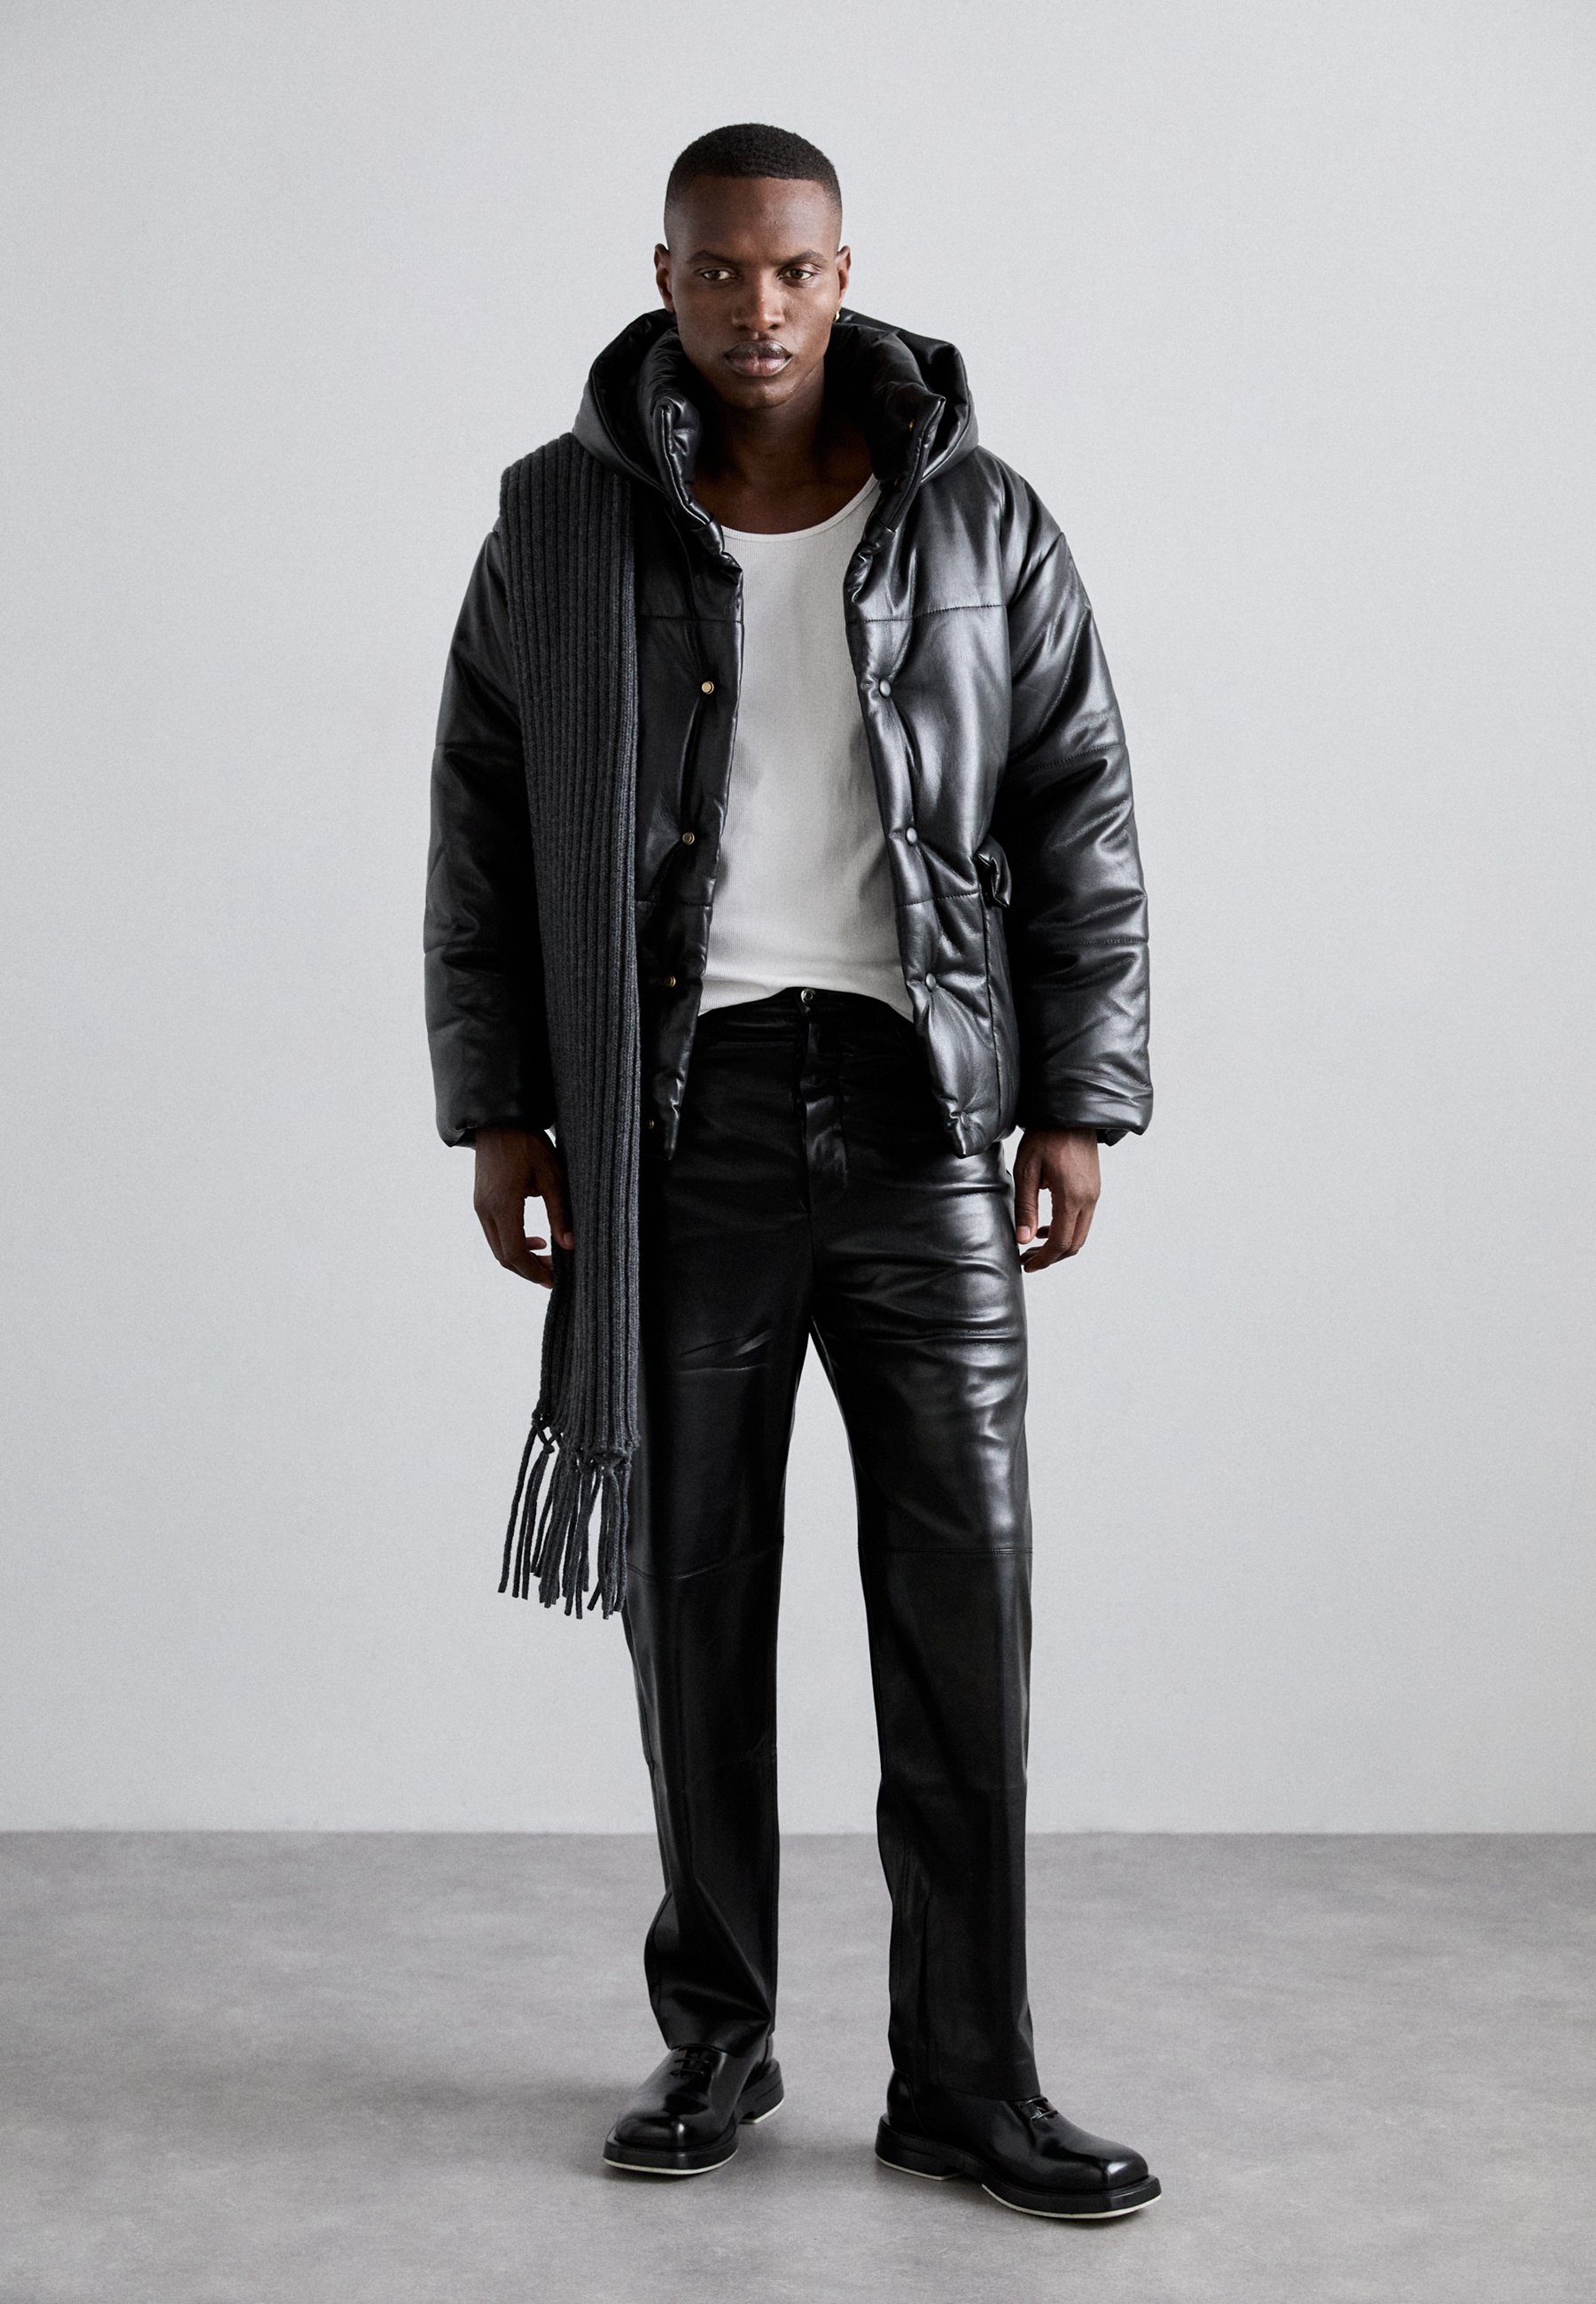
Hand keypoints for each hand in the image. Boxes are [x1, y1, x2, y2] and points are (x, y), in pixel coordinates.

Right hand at [473, 1126, 573, 1287]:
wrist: (499, 1120)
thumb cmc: (527, 1143)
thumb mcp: (551, 1175)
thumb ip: (560, 1211)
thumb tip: (571, 1245)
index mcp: (502, 1205)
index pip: (514, 1253)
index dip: (535, 1271)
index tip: (555, 1280)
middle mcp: (486, 1210)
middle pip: (504, 1256)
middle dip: (530, 1269)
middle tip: (556, 1273)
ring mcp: (480, 1207)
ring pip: (498, 1247)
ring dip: (522, 1258)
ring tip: (550, 1258)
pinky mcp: (482, 1202)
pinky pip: (495, 1233)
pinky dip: (514, 1243)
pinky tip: (536, 1240)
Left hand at [1012, 1127, 1099, 1272]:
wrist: (1070, 1113)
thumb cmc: (1045, 1136)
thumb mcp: (1027, 1171)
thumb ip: (1026, 1208)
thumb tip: (1023, 1240)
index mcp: (1072, 1197)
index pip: (1061, 1242)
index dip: (1044, 1259)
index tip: (1026, 1265)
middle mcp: (1089, 1199)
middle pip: (1074, 1244)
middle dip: (1051, 1257)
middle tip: (1026, 1259)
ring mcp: (1094, 1194)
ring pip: (1080, 1233)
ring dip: (1058, 1244)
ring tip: (1032, 1245)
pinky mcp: (1093, 1188)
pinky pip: (1083, 1219)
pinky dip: (1066, 1229)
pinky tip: (1045, 1226)